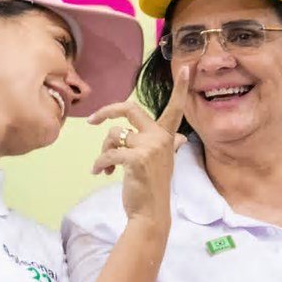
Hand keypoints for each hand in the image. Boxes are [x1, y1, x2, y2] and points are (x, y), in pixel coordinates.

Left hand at [88, 66, 189, 222]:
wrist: (150, 213)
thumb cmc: (152, 187)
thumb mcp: (162, 162)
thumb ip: (167, 145)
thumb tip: (179, 138)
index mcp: (166, 135)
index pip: (176, 107)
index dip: (181, 88)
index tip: (187, 67)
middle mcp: (161, 137)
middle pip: (130, 109)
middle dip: (107, 111)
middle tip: (94, 121)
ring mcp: (150, 147)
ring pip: (113, 135)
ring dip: (103, 151)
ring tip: (104, 166)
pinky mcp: (136, 159)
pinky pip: (108, 153)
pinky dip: (99, 164)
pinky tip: (99, 173)